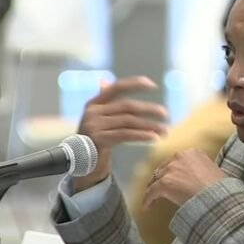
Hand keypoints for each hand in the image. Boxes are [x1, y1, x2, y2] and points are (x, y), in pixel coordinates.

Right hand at [74, 76, 167, 190]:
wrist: (78, 162)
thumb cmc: (93, 139)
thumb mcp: (97, 119)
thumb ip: (104, 103)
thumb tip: (104, 81)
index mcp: (94, 103)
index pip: (116, 87)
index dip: (134, 84)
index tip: (152, 85)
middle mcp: (93, 112)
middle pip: (127, 106)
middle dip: (148, 109)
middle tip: (165, 114)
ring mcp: (94, 125)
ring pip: (128, 121)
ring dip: (149, 125)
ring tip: (164, 130)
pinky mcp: (99, 139)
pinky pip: (125, 135)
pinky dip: (142, 135)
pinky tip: (154, 138)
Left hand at [142, 149, 227, 208]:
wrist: (216, 197)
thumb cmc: (219, 188)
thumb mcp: (214, 171)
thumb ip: (202, 170)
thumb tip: (200, 179)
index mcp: (193, 153)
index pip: (177, 161)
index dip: (174, 171)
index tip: (174, 179)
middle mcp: (179, 157)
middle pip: (165, 168)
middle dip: (163, 178)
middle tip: (162, 189)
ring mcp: (170, 170)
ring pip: (156, 179)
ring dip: (155, 189)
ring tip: (152, 199)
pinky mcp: (164, 184)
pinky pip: (151, 192)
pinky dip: (148, 200)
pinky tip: (146, 207)